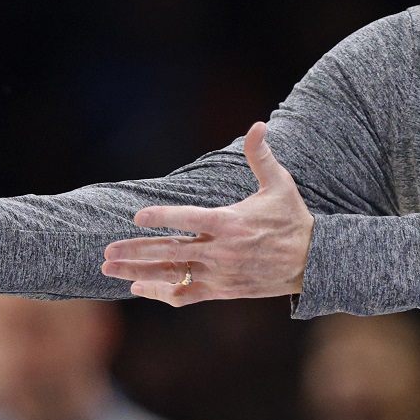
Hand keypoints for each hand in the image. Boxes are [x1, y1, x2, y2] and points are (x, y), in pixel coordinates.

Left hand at [101, 121, 313, 305]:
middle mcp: (221, 251)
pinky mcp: (222, 290)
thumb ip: (261, 156)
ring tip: (110, 269)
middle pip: (172, 252)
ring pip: (172, 275)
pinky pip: (186, 295)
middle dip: (136, 251)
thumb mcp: (279, 184)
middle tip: (106, 251)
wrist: (313, 262)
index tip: (137, 216)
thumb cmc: (292, 218)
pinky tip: (138, 287)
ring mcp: (220, 274)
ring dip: (139, 272)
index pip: (190, 219)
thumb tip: (257, 124)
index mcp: (231, 222)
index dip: (163, 217)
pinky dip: (160, 293)